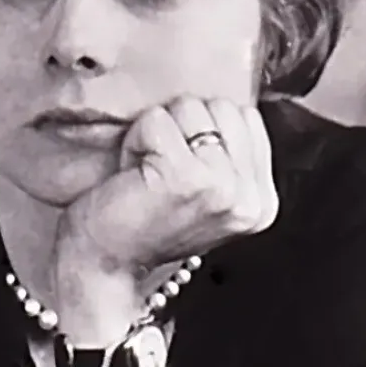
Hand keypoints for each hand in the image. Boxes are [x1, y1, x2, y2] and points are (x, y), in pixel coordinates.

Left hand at [58, 96, 279, 280]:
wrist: (103, 268)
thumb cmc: (142, 223)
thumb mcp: (204, 193)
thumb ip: (227, 155)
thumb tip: (224, 98)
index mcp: (262, 202)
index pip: (246, 117)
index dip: (203, 131)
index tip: (180, 173)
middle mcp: (250, 198)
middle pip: (221, 106)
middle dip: (181, 129)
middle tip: (160, 174)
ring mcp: (222, 187)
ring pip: (190, 108)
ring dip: (157, 134)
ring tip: (147, 175)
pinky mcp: (186, 176)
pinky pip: (156, 120)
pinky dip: (135, 141)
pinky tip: (132, 175)